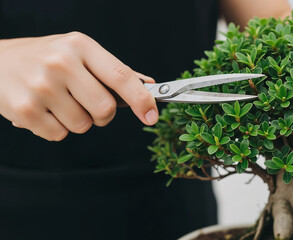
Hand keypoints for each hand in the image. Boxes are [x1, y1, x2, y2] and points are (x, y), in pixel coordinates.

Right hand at [0, 32, 158, 140]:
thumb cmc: (45, 58)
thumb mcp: (79, 53)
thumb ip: (112, 71)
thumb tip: (148, 84)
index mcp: (81, 47)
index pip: (121, 76)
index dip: (142, 99)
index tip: (152, 116)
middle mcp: (61, 63)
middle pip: (105, 109)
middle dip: (103, 114)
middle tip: (87, 103)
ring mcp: (41, 87)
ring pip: (83, 125)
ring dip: (77, 120)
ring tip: (58, 102)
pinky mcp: (25, 110)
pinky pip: (59, 135)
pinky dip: (56, 128)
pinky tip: (43, 110)